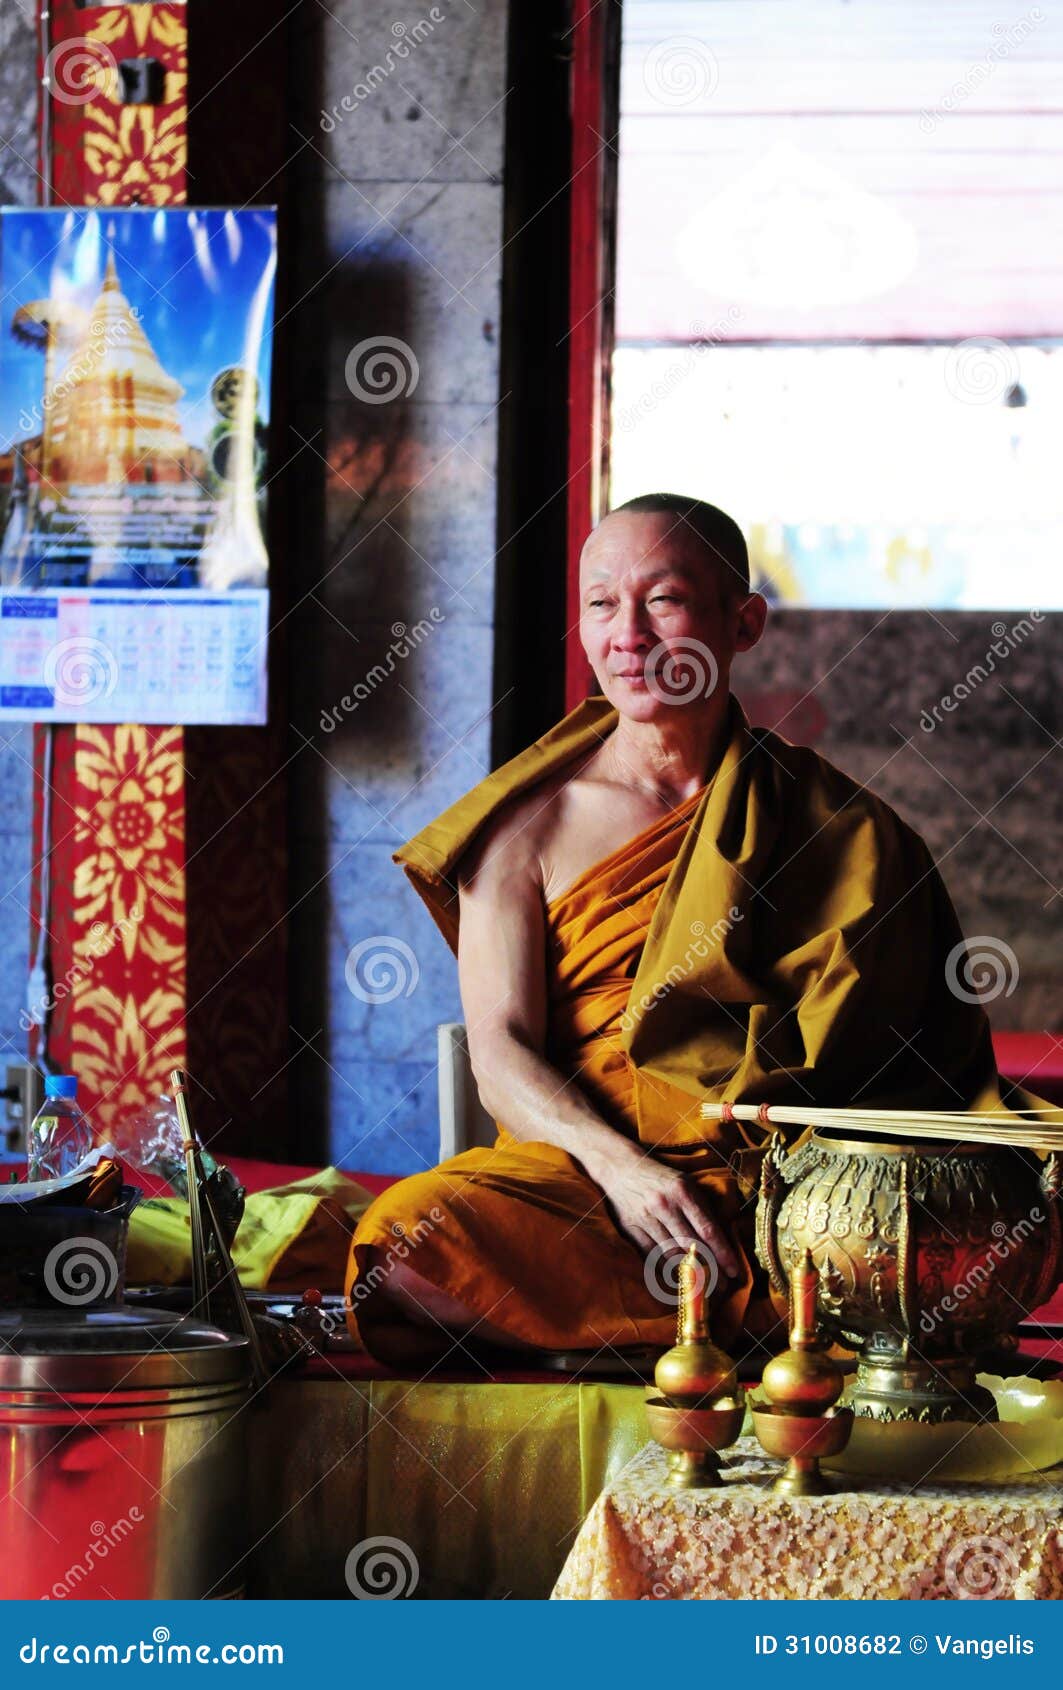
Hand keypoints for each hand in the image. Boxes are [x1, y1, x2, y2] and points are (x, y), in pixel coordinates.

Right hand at [598, 1151, 740, 1277]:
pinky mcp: (630, 1229)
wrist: (620, 1168)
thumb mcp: (685, 1183)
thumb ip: (703, 1208)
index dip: (722, 1253)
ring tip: (703, 1285)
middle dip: (710, 1270)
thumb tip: (724, 1240)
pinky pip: (652, 1256)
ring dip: (689, 1274)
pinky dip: (666, 1269)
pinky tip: (677, 1277)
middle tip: (723, 1287)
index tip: (734, 1272)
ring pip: (671, 1255)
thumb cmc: (661, 1178)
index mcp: (682, 1191)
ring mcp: (645, 1218)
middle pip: (691, 1247)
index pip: (707, 1229)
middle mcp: (664, 1205)